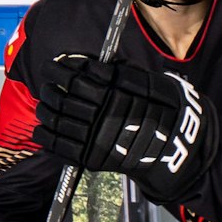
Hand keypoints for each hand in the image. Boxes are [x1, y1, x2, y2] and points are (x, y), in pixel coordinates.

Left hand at [34, 54, 216, 199]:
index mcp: (117, 90)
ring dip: (46, 109)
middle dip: (51, 85)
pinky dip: (47, 137)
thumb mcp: (153, 83)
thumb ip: (124, 74)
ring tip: (44, 103)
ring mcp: (97, 135)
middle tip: (47, 80)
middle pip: (65, 94)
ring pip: (59, 118)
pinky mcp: (94, 157)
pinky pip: (61, 146)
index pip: (80, 74)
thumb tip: (97, 65)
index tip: (56, 64)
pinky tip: (42, 129)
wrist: (179, 150)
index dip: (63, 68)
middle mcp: (104, 110)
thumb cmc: (170, 115)